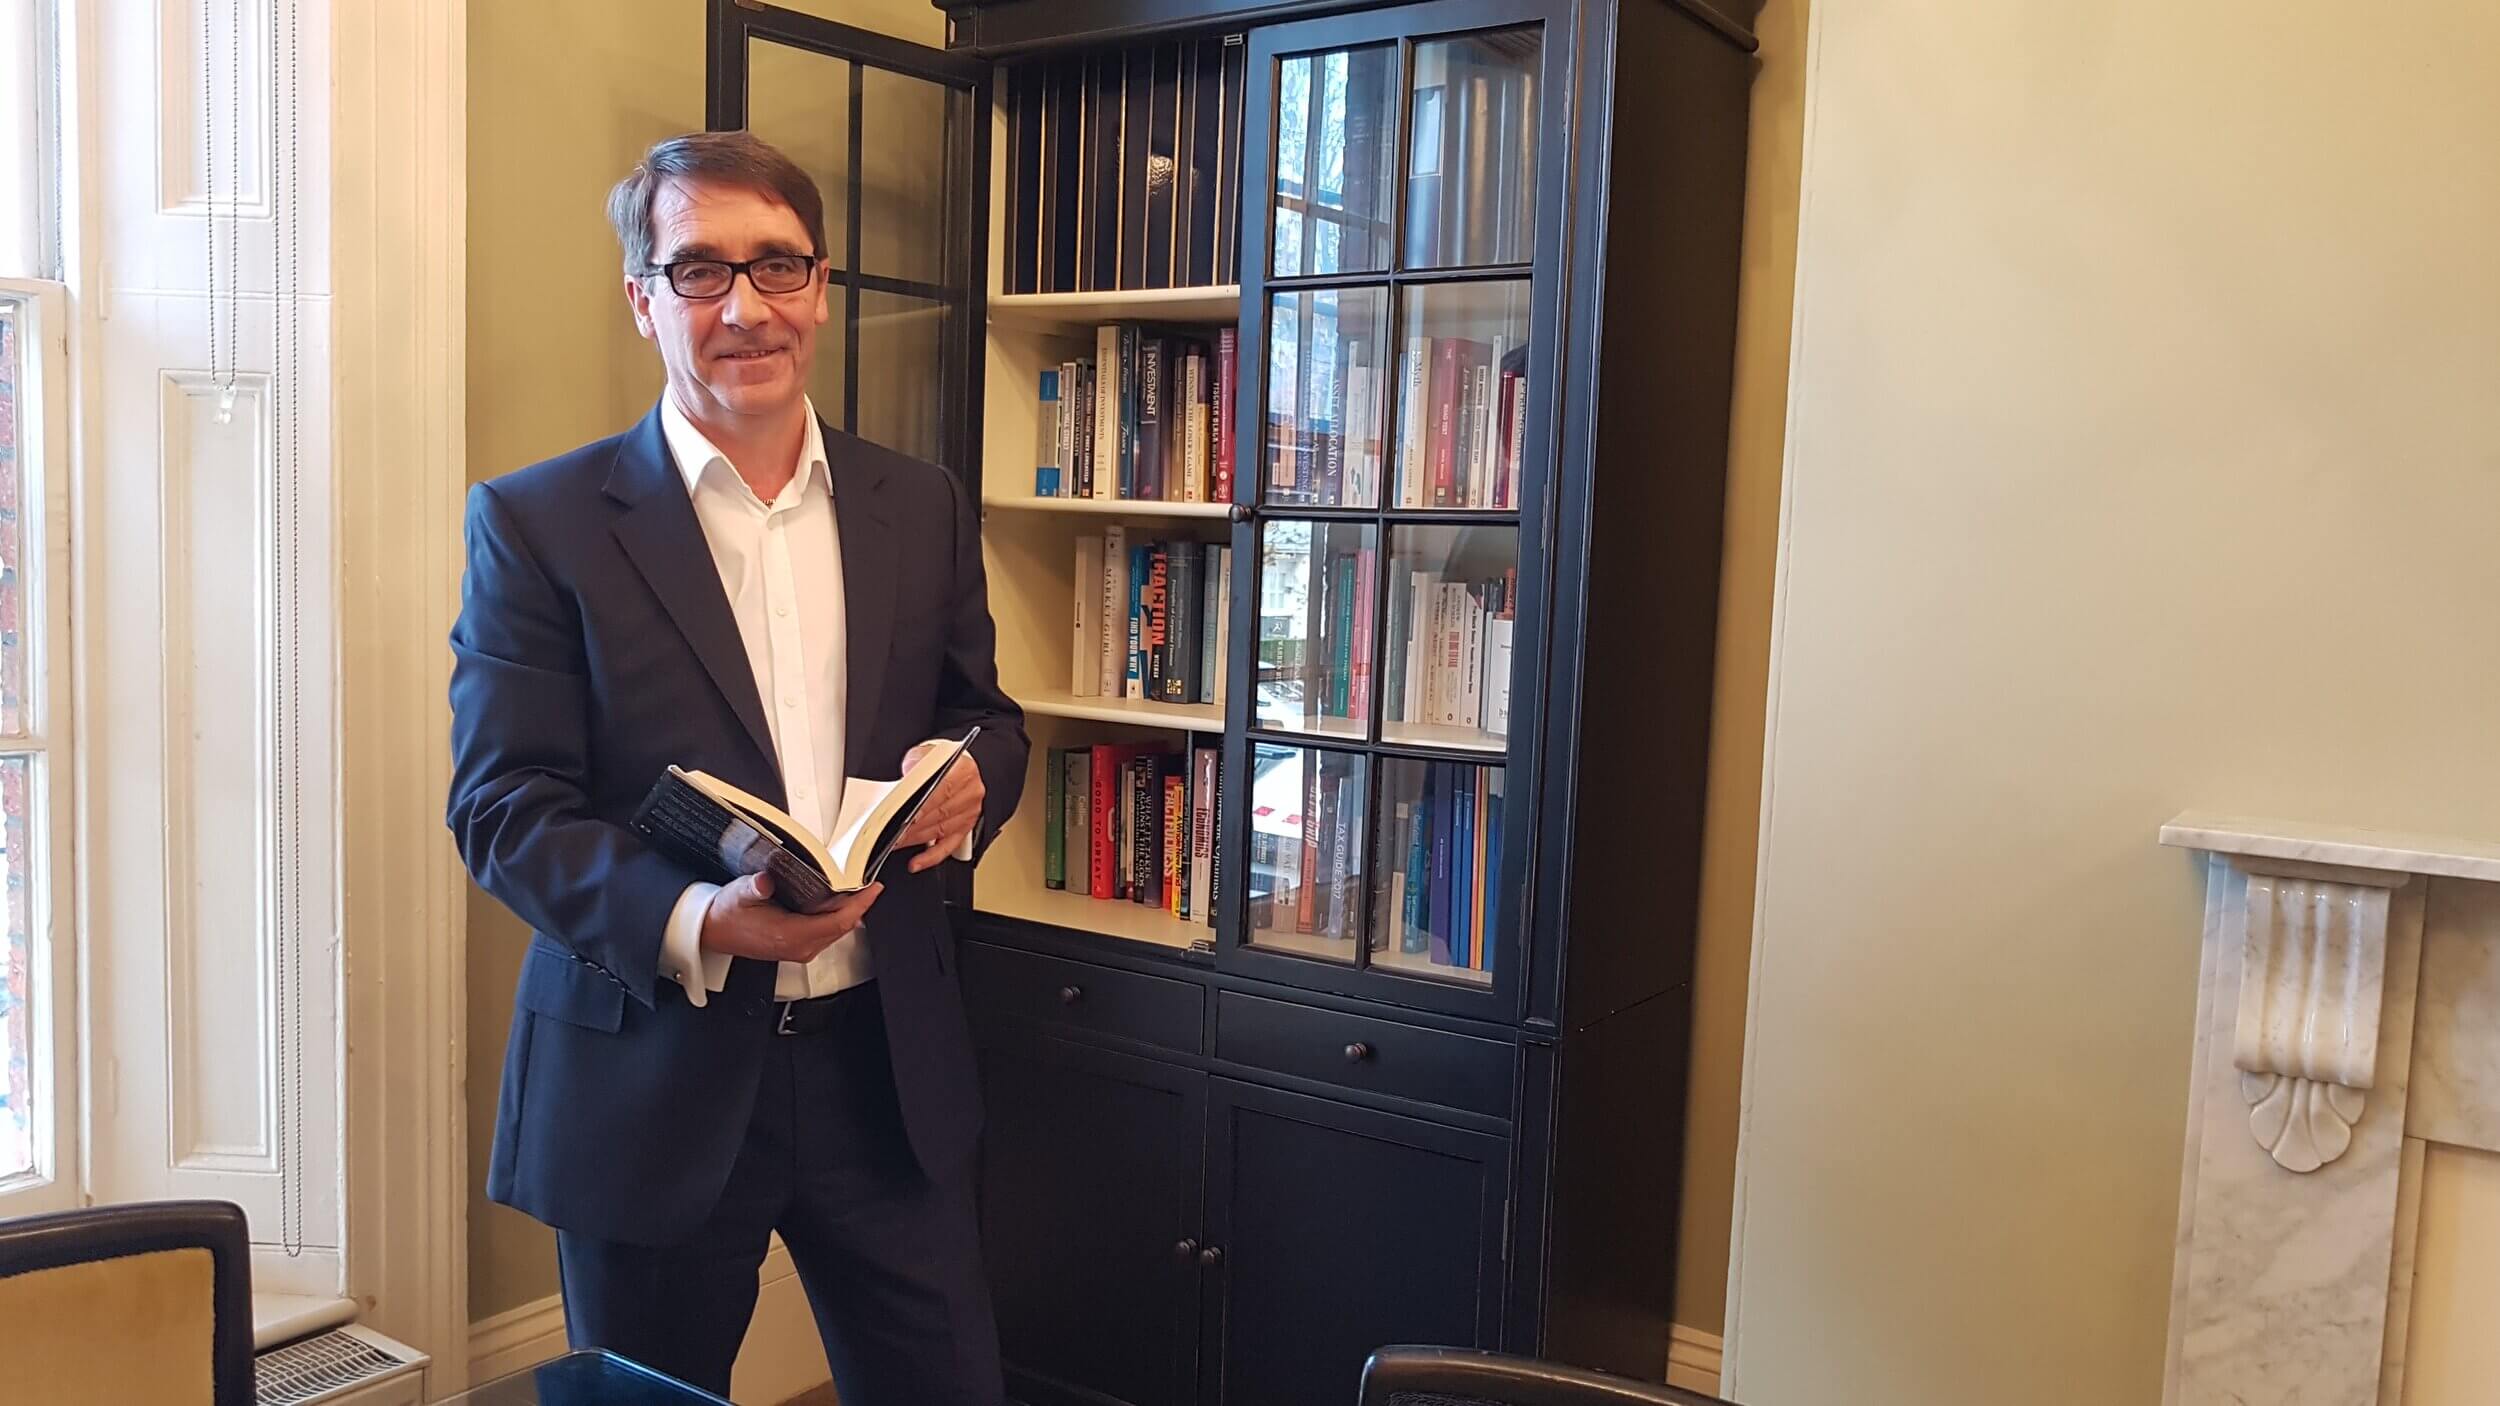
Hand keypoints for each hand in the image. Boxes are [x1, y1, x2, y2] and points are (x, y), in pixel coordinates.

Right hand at [697, 872, 881, 963]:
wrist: (713, 931)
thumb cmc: (727, 915)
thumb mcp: (739, 894)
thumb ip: (754, 887)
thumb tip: (765, 881)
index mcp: (791, 936)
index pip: (838, 922)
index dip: (860, 905)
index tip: (873, 889)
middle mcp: (800, 947)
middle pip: (842, 926)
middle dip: (858, 904)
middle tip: (868, 882)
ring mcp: (799, 948)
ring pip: (836, 930)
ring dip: (848, 910)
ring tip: (856, 888)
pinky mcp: (797, 945)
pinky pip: (826, 931)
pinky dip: (836, 915)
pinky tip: (836, 900)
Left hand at [896, 744, 984, 871]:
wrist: (962, 766)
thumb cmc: (943, 760)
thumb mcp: (927, 751)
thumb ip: (916, 762)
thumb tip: (906, 776)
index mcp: (963, 770)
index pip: (940, 791)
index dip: (922, 806)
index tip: (904, 816)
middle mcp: (970, 793)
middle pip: (938, 814)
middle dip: (911, 827)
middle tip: (890, 834)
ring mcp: (969, 813)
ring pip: (939, 831)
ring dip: (915, 840)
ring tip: (894, 844)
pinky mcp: (965, 828)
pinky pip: (948, 847)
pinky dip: (931, 857)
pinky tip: (916, 862)